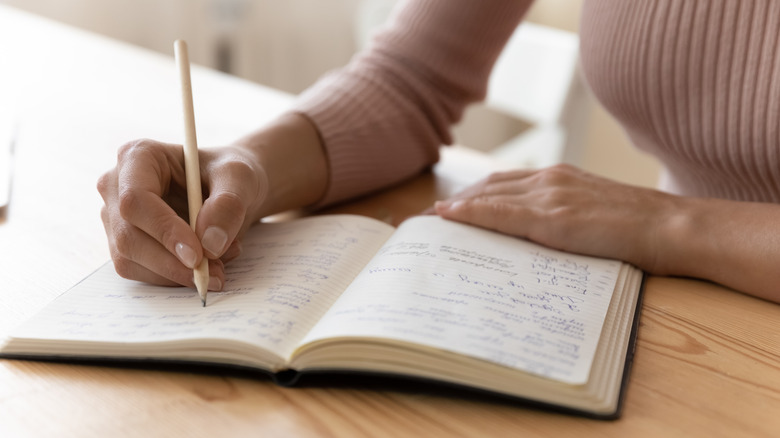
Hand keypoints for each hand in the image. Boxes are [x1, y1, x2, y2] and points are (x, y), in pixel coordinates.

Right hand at [97, 140, 265, 289]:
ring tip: (219, 264)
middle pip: (128, 236)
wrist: (229, 189)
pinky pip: (141, 273)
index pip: (136, 200)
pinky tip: (205, 264)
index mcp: (138, 156)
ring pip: (130, 260)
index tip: (197, 256)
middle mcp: (117, 187)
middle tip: (215, 273)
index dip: (164, 231)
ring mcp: (116, 218)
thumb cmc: (230, 174)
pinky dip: (175, 277)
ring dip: (177, 273)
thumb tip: (210, 245)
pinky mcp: (125, 244)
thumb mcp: (240, 178)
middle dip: (172, 263)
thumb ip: (228, 205)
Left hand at [434, 164, 683, 272]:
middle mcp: (549, 179)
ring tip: (426, 223)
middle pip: (486, 185)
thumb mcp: (588, 214)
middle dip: (453, 201)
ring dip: (454, 208)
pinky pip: (503, 213)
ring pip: (489, 196)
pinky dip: (473, 212)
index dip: (468, 195)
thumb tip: (525, 237)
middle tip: (424, 220)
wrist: (668, 228)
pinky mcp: (555, 217)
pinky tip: (449, 217)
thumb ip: (556, 217)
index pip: (500, 183)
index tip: (443, 210)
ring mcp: (551, 195)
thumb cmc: (633, 228)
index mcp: (556, 178)